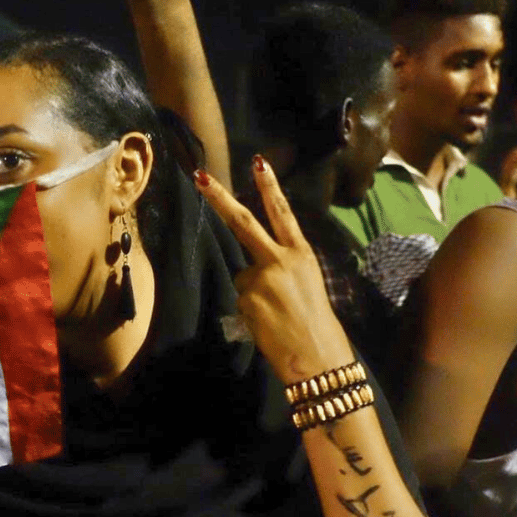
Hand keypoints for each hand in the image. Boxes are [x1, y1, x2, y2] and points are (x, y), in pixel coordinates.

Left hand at [195, 157, 355, 382]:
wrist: (316, 354)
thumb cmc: (316, 321)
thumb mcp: (306, 283)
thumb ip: (282, 268)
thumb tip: (256, 270)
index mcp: (301, 253)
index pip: (282, 213)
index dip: (270, 187)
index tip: (258, 162)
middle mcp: (280, 259)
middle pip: (243, 222)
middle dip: (219, 198)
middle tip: (199, 176)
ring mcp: (260, 278)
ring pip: (244, 276)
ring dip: (254, 292)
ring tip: (276, 314)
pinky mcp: (247, 298)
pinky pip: (242, 299)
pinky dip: (250, 310)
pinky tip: (267, 323)